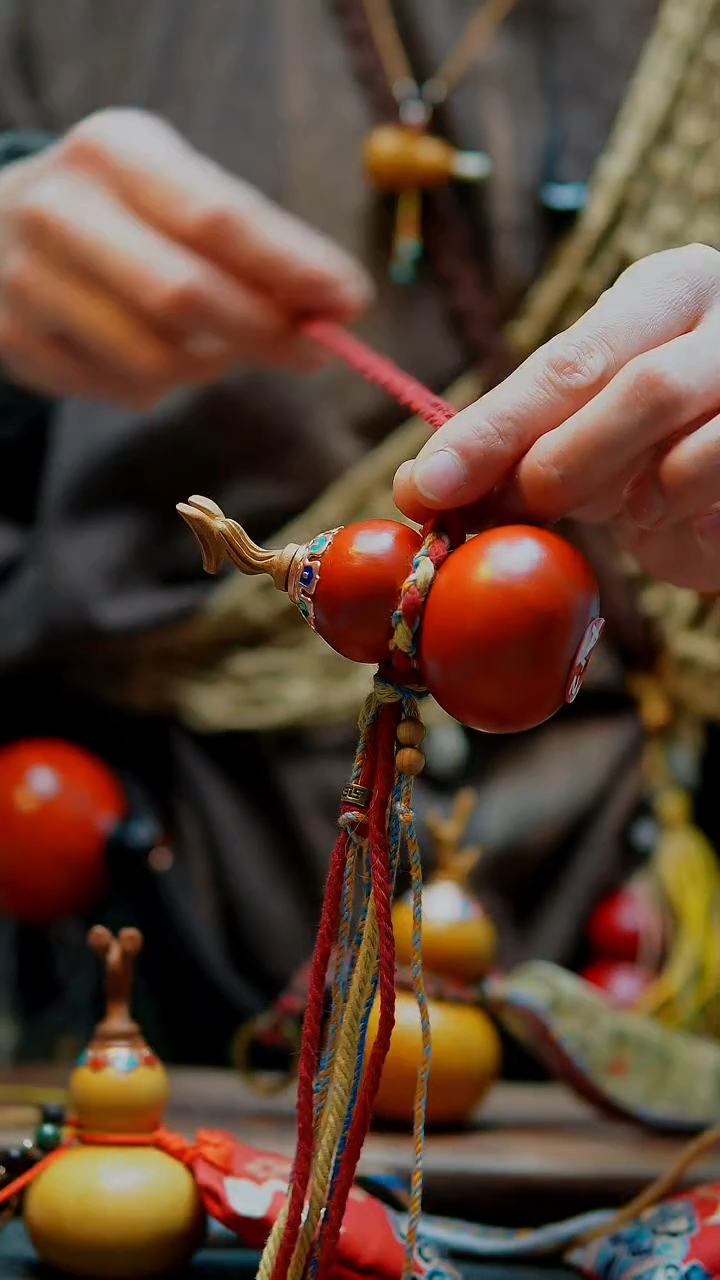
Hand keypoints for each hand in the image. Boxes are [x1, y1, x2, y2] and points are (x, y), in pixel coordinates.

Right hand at [0, 109, 371, 407]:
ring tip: (219, 343)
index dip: (291, 268)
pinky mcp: (16, 343)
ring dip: (211, 366)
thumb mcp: (176, 189)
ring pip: (156, 361)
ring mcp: (27, 281)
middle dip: (265, 334)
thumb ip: (252, 240)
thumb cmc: (123, 212)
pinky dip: (163, 387)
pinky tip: (157, 353)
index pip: (216, 218)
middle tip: (316, 351)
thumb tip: (335, 306)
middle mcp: (60, 209)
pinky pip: (124, 392)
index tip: (350, 301)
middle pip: (185, 296)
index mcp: (113, 151)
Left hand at [394, 244, 719, 590]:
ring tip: (624, 508)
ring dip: (629, 486)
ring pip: (682, 427)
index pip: (564, 360)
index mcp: (660, 294)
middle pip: (631, 383)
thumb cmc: (657, 451)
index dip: (492, 428)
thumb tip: (416, 488)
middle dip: (559, 458)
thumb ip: (512, 451)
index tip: (429, 485)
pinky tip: (673, 513)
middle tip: (528, 503)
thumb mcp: (580, 436)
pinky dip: (683, 507)